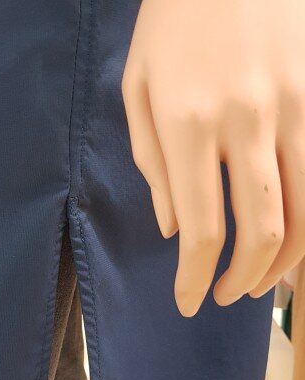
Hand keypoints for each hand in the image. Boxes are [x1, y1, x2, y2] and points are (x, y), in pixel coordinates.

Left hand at [122, 0, 304, 316]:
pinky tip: (291, 238)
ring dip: (284, 261)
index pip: (202, 229)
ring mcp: (293, 108)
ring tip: (258, 281)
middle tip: (224, 296)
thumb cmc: (169, 22)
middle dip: (242, 279)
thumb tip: (174, 229)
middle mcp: (246, 123)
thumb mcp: (137, 91)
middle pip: (261, 230)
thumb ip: (154, 165)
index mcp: (188, 126)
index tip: (188, 303)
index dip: (196, 278)